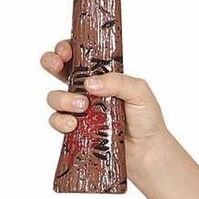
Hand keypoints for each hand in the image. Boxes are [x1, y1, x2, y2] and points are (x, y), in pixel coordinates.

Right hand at [40, 39, 168, 156]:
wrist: (147, 151)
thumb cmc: (147, 118)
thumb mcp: (139, 92)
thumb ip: (118, 82)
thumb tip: (89, 83)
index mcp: (101, 74)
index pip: (78, 53)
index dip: (66, 47)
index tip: (65, 51)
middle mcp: (86, 89)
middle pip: (57, 68)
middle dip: (51, 61)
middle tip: (57, 65)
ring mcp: (79, 109)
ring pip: (55, 96)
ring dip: (62, 98)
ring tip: (83, 106)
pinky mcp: (75, 130)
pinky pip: (56, 121)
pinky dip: (60, 121)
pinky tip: (74, 124)